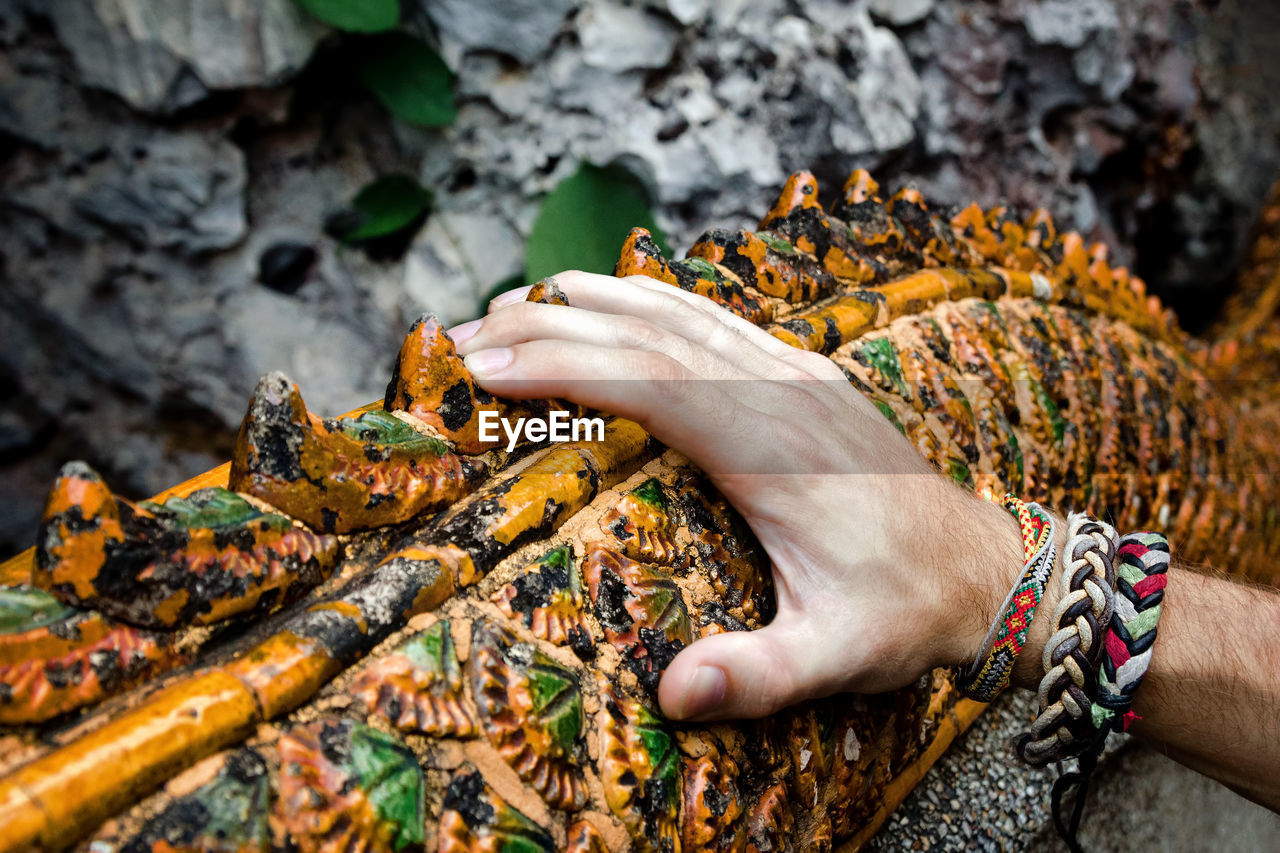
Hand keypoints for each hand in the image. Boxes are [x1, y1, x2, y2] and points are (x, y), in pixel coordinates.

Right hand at [447, 272, 1024, 720]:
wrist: (985, 567)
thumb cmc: (903, 611)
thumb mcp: (838, 657)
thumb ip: (761, 674)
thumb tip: (675, 694)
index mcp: (774, 444)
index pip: (649, 380)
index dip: (561, 365)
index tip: (481, 370)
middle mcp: (779, 387)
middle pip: (647, 330)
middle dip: (545, 325)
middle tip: (459, 339)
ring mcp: (793, 370)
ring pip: (675, 309)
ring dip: (586, 300)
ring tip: (506, 304)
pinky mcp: (801, 372)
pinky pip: (709, 316)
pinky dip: (643, 300)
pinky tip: (606, 296)